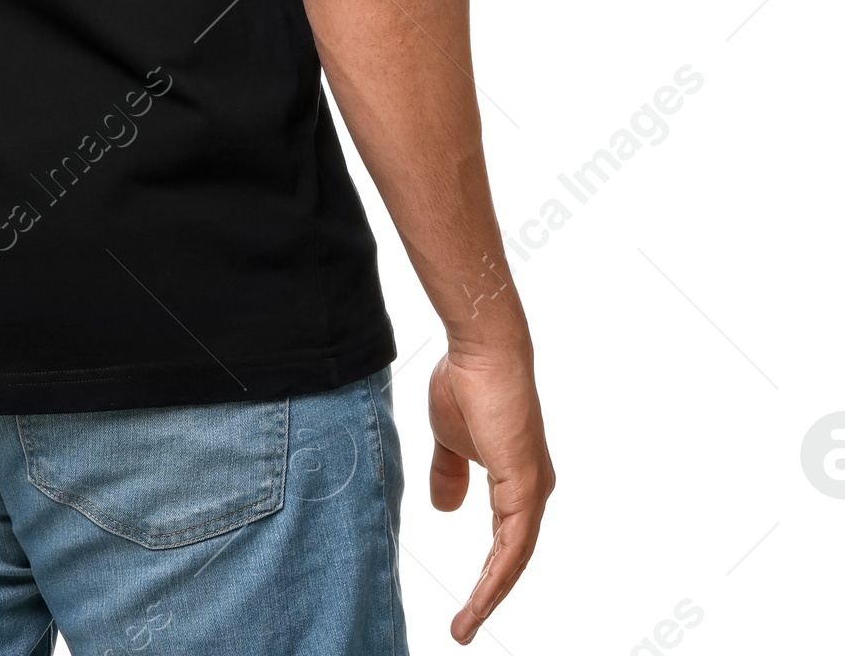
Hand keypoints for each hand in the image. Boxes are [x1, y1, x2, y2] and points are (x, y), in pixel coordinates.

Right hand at [428, 346, 554, 643]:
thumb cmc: (467, 383)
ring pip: (514, 560)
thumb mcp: (449, 439)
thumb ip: (450, 473)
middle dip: (488, 596)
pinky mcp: (526, 486)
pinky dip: (497, 577)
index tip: (467, 603)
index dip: (486, 574)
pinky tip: (481, 599)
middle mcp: (531, 490)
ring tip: (465, 626)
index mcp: (515, 480)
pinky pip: (513, 546)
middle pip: (512, 558)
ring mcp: (532, 490)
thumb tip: (446, 508)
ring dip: (489, 596)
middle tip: (464, 627)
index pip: (504, 541)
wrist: (481, 351)